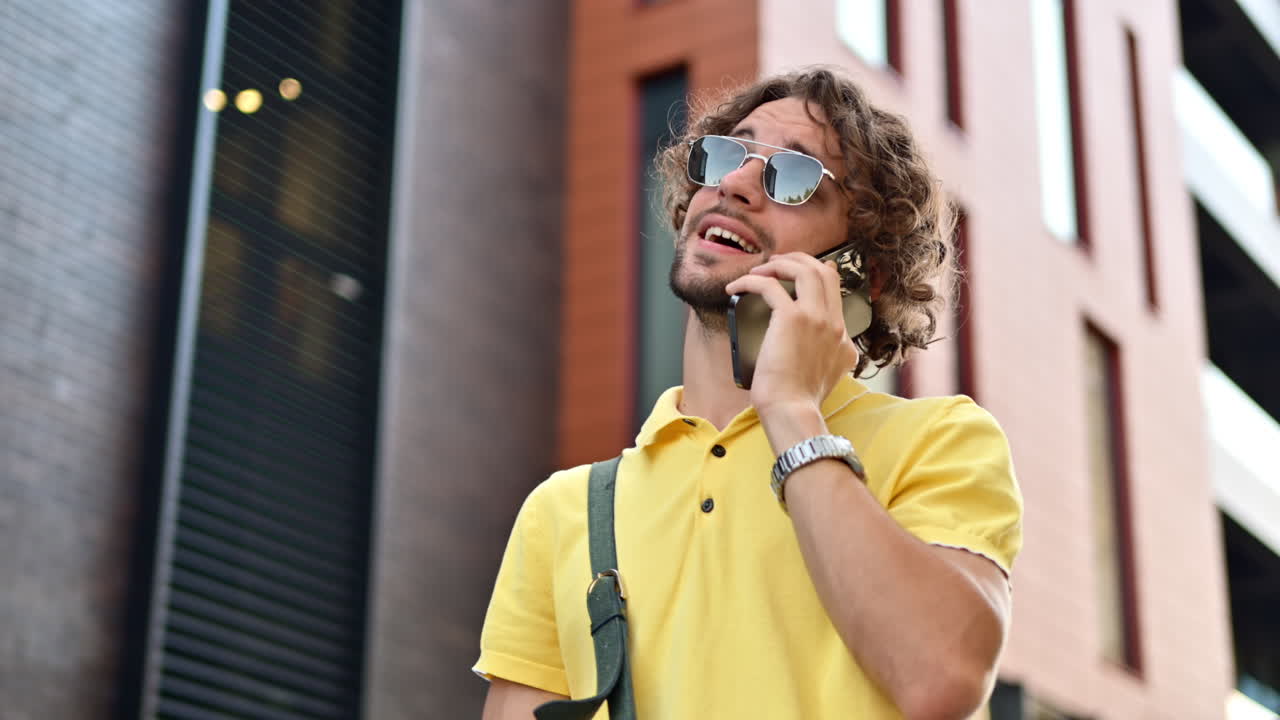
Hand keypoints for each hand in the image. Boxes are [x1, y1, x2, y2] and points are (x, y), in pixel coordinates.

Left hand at [724, 252, 858, 417]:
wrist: (793, 410)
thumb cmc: (801, 399)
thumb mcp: (831, 375)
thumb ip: (834, 357)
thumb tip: (831, 348)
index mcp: (842, 335)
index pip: (835, 288)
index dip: (815, 271)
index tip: (796, 268)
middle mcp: (833, 322)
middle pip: (823, 270)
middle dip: (797, 260)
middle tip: (775, 264)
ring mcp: (816, 318)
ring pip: (804, 269)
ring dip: (778, 264)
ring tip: (758, 270)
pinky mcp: (792, 319)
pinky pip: (769, 285)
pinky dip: (750, 280)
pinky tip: (736, 287)